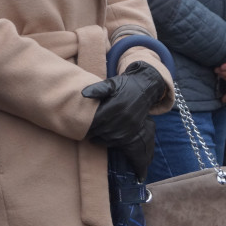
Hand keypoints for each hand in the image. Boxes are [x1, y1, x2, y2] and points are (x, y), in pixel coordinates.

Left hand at [82, 61, 165, 177]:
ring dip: (98, 138)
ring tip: (91, 136)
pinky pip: (119, 141)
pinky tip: (101, 139)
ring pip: (109, 137)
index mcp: (116, 104)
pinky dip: (108, 142)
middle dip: (92, 131)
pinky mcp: (134, 130)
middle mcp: (124, 116)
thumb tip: (83, 94)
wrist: (144, 88)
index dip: (88, 123)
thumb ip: (97, 88)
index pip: (97, 119)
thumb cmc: (124, 85)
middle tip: (83, 131)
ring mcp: (130, 125)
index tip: (81, 123)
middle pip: (102, 129)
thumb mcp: (111, 83)